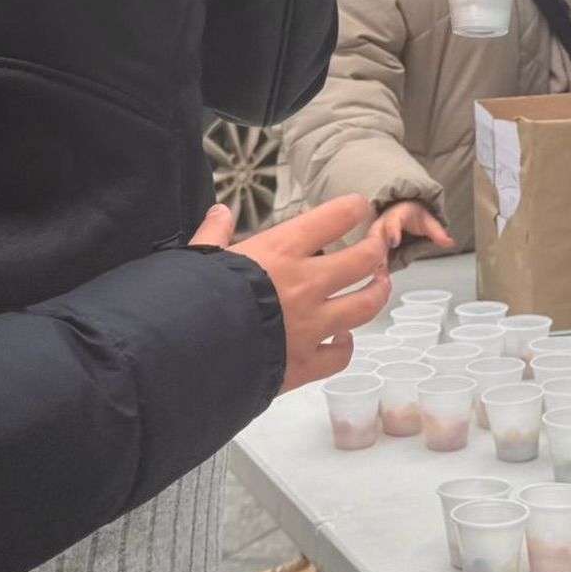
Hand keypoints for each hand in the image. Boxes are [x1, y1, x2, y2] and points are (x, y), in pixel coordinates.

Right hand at [199, 194, 390, 390]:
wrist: (190, 353)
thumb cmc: (194, 299)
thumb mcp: (201, 257)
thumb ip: (214, 234)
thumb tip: (219, 212)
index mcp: (281, 251)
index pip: (333, 218)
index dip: (353, 209)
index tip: (359, 207)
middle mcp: (305, 284)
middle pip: (362, 260)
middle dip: (376, 250)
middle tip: (378, 247)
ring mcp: (311, 325)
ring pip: (365, 305)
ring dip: (377, 292)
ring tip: (380, 285)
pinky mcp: (306, 363)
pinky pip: (341, 355)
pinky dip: (346, 346)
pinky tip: (343, 339)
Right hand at [370, 200, 453, 268]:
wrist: (403, 211)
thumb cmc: (413, 215)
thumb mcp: (427, 221)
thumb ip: (437, 232)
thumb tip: (449, 242)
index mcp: (396, 214)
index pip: (392, 220)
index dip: (392, 230)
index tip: (394, 241)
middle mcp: (381, 224)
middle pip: (375, 235)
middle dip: (376, 248)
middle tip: (381, 264)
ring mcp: (374, 235)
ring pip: (369, 246)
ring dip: (372, 260)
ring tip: (378, 275)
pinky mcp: (371, 246)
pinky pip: (369, 255)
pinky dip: (372, 266)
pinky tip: (376, 278)